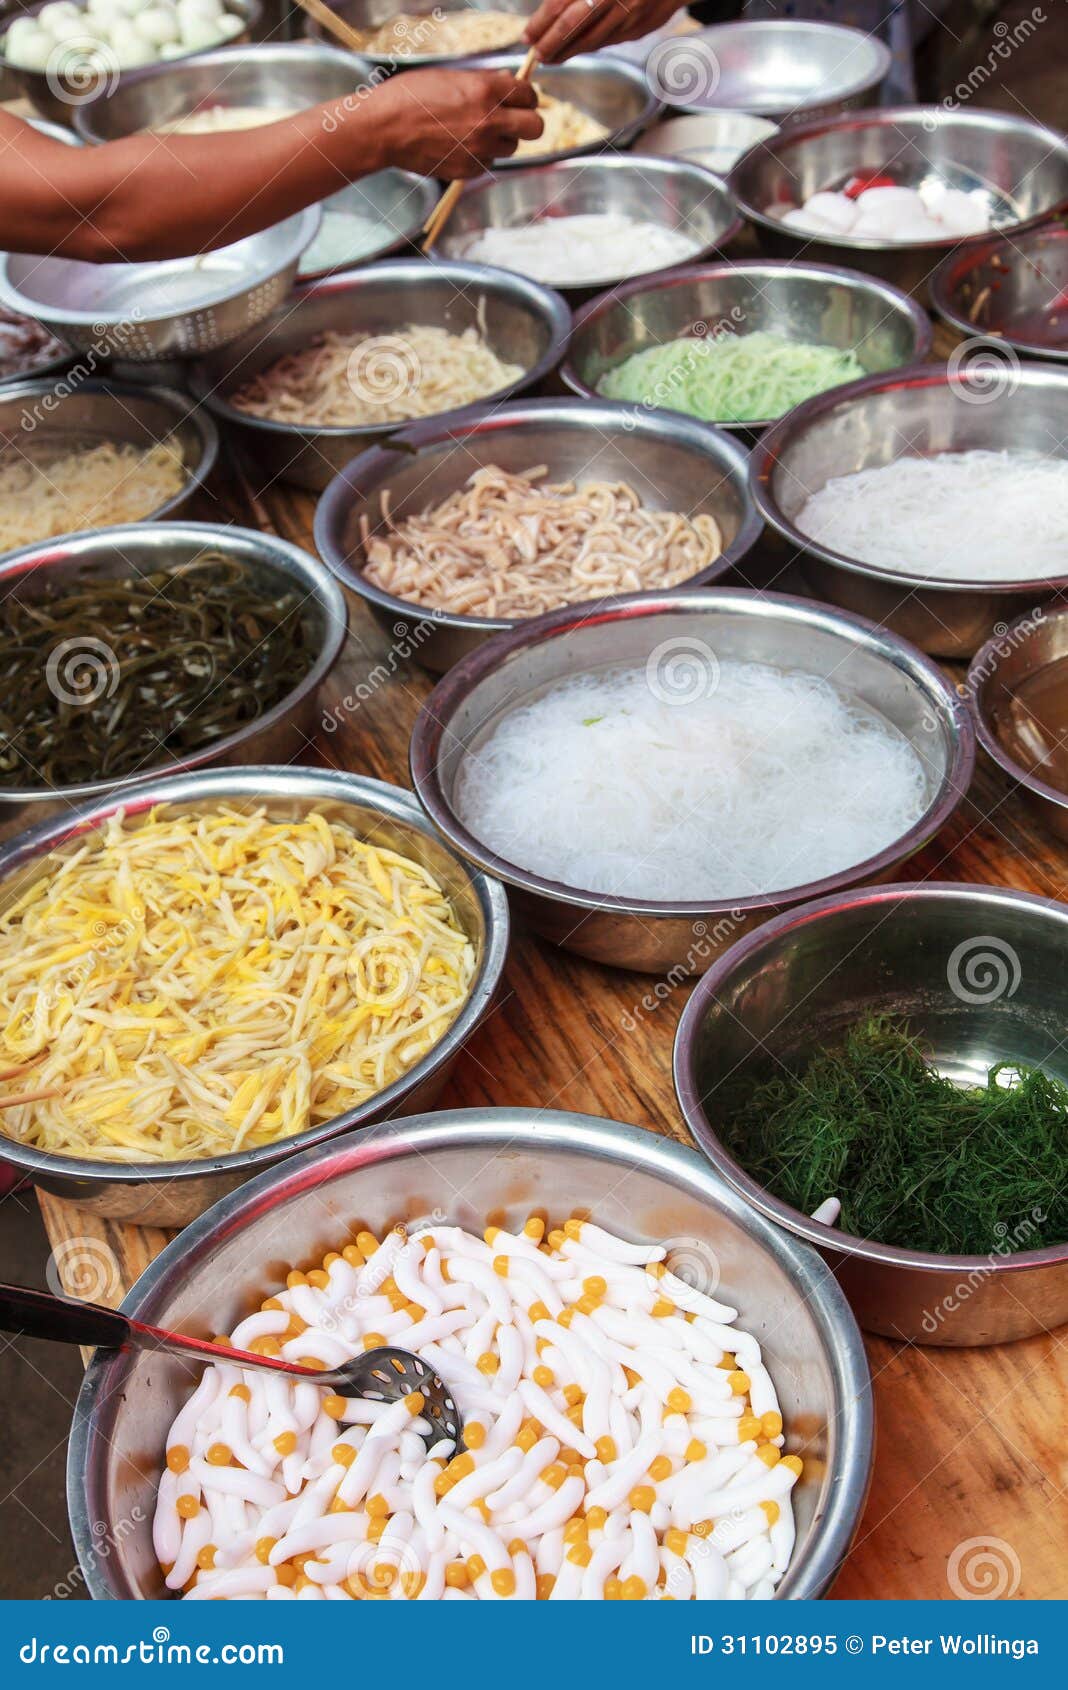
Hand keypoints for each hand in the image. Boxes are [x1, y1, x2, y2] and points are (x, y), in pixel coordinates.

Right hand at [370, 68, 542, 176]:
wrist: (386, 128)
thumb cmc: (412, 96)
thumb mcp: (451, 77)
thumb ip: (484, 83)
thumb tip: (508, 84)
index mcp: (486, 90)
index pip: (529, 95)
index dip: (527, 98)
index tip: (521, 100)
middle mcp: (489, 120)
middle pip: (535, 127)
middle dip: (528, 122)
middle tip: (515, 120)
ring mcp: (481, 149)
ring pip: (511, 148)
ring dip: (500, 141)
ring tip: (475, 132)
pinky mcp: (470, 170)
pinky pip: (488, 164)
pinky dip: (480, 157)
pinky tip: (458, 146)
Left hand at [525, 0, 679, 62]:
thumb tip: (551, 7)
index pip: (562, 4)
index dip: (542, 22)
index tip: (528, 34)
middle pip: (574, 28)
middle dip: (551, 44)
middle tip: (536, 54)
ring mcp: (630, 16)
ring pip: (592, 40)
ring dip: (567, 51)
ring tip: (550, 57)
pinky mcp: (640, 28)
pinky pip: (609, 41)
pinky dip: (589, 46)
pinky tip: (576, 49)